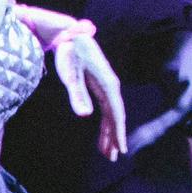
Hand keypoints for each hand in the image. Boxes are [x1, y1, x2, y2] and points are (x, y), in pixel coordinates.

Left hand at [14, 8, 124, 159]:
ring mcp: (106, 86)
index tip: (120, 149)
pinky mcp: (99, 86)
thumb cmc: (70, 54)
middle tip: (113, 157)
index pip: (116, 113)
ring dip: (109, 132)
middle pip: (116, 116)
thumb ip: (78, 95)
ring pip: (111, 114)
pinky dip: (105, 123)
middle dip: (115, 137)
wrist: (71, 36)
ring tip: (107, 151)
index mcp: (108, 85)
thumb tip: (86, 115)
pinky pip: (105, 108)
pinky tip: (102, 133)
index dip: (118, 132)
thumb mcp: (71, 75)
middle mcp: (110, 86)